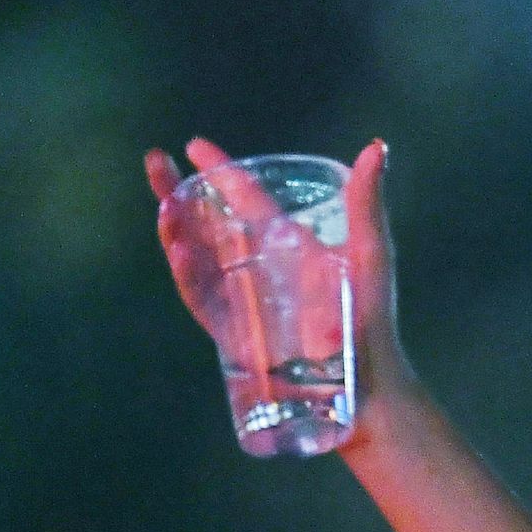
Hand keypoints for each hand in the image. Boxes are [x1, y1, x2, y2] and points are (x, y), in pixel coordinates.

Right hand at [147, 137, 413, 429]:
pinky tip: (181, 251)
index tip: (193, 147)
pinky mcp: (231, 332)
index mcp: (285, 243)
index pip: (244, 199)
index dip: (218, 172)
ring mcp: (240, 299)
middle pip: (205, 223)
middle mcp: (256, 267)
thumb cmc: (371, 320)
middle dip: (176, 192)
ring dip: (176, 230)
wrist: (364, 385)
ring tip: (166, 205)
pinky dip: (189, 276)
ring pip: (195, 257)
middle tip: (155, 163)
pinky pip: (202, 300)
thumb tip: (377, 147)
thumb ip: (367, 204)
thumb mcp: (371, 256)